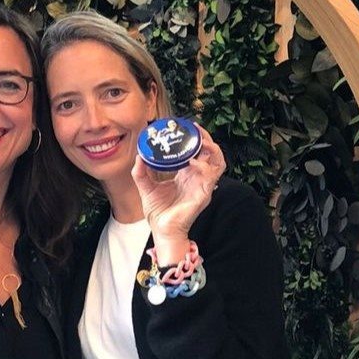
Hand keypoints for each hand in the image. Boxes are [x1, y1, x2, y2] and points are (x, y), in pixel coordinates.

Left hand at [132, 124, 225, 260]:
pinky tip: (193, 162)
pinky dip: (205, 166)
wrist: (162, 231)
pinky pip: (212, 176)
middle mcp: (197, 178)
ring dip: (212, 149)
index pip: (197, 151)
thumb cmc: (158, 212)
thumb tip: (139, 156)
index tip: (184, 127)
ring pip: (219, 162)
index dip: (194, 138)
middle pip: (211, 152)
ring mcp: (202, 186)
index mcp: (187, 175)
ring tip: (200, 141)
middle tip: (194, 128)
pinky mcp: (204, 194)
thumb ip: (141, 172)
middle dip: (205, 138)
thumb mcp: (146, 187)